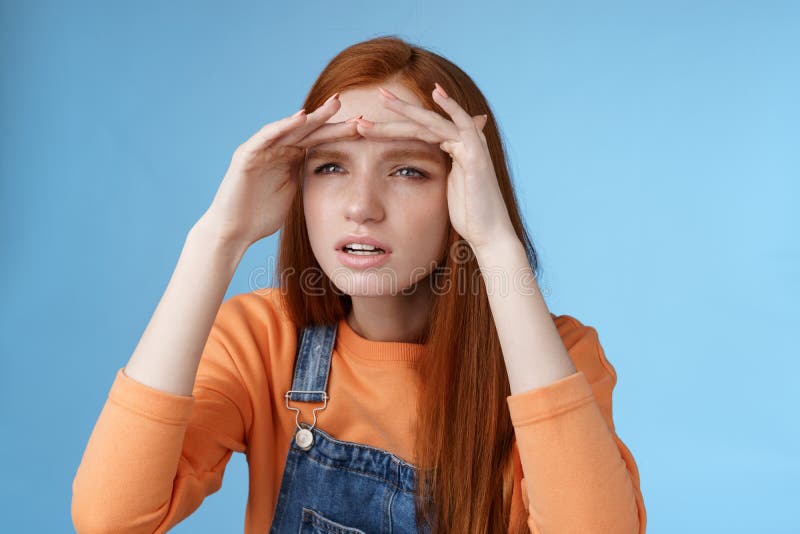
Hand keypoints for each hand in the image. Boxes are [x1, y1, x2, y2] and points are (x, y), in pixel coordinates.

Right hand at [200, 94, 361, 248]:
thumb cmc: (261, 216)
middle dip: (330, 118)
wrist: (234, 231)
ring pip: (290, 128)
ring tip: (333, 106)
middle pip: (308, 130)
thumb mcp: (293, 193)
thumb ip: (306, 178)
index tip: (363, 126)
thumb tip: (332, 175)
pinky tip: (300, 118)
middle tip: (352, 104)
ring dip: (312, 116)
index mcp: (290, 158)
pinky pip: (266, 137)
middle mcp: (276, 149)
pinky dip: (283, 126)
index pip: (318, 140)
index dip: (339, 133)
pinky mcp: (247, 155)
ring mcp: (261, 150)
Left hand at [355, 84, 515, 251]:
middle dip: (397, 110)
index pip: (418, 132)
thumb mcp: (443, 191)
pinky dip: (451, 106)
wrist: (488, 234)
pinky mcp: (476, 153)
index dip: (393, 126)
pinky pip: (462, 124)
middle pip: (422, 122)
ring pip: (433, 121)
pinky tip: (436, 92)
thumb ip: (434, 174)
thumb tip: (414, 174)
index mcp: (452, 150)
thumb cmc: (467, 217)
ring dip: (406, 110)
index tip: (367, 122)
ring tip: (383, 97)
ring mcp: (470, 145)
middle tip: (375, 95)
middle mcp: (462, 142)